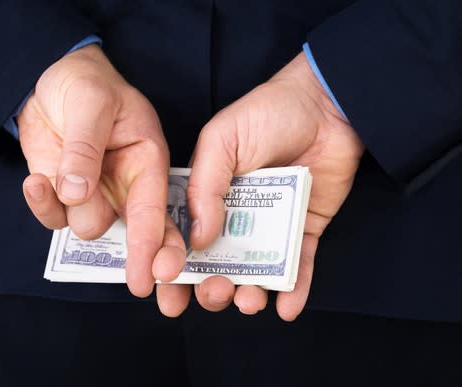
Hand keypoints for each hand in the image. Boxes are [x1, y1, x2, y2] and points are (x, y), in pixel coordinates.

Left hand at [18, 44, 185, 296]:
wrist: (49, 80)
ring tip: (52, 175)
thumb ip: (85, 147)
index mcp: (146, 161)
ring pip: (88, 227)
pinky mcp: (65, 195)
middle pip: (135, 233)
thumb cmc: (85, 83)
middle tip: (140, 282)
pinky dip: (42, 204)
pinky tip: (35, 182)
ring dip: (69, 209)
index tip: (155, 275)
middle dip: (138, 257)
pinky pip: (55, 217)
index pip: (155, 208)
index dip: (156, 243)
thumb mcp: (90, 103)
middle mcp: (126, 184)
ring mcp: (95, 193)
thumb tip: (76, 193)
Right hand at [156, 52, 364, 319]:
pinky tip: (286, 307)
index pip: (183, 238)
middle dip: (210, 287)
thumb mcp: (222, 140)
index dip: (173, 267)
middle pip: (216, 264)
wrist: (326, 105)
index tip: (167, 292)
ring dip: (248, 294)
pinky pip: (299, 266)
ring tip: (248, 300)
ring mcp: (270, 226)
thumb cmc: (267, 113)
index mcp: (207, 195)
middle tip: (213, 292)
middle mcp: (235, 216)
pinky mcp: (304, 229)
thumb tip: (197, 238)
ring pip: (255, 272)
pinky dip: (294, 290)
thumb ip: (205, 187)